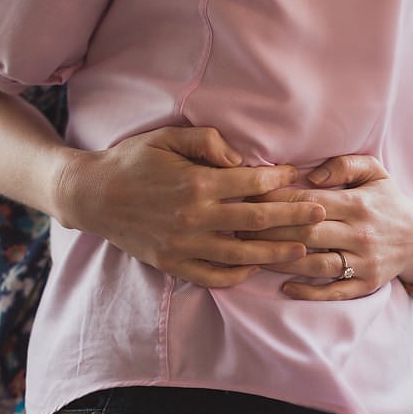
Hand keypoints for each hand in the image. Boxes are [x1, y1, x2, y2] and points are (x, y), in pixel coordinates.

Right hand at [54, 127, 326, 287]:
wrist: (91, 195)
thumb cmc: (131, 161)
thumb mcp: (167, 137)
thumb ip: (208, 143)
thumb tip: (242, 159)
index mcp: (197, 182)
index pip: (252, 184)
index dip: (280, 180)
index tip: (299, 177)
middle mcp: (195, 217)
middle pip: (258, 221)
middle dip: (294, 217)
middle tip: (321, 214)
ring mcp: (185, 244)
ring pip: (242, 253)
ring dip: (276, 251)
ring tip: (303, 249)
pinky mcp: (173, 264)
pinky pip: (214, 276)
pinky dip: (237, 274)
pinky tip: (255, 267)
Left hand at [241, 155, 412, 299]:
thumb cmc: (387, 200)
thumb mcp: (374, 171)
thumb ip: (343, 164)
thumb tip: (310, 174)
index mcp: (357, 204)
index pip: (308, 203)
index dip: (276, 201)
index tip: (249, 200)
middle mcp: (360, 234)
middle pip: (306, 234)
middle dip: (269, 232)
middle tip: (239, 229)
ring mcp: (363, 262)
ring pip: (316, 264)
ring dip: (282, 262)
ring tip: (252, 256)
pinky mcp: (366, 284)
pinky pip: (334, 290)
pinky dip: (308, 291)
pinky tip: (284, 287)